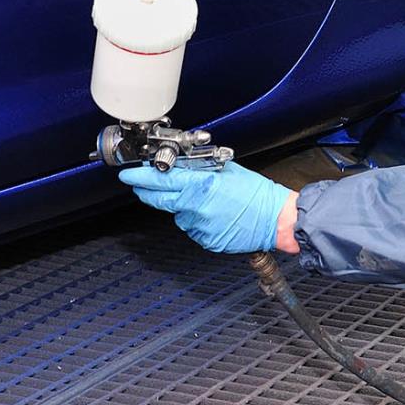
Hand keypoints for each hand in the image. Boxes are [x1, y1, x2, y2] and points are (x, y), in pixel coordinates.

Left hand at [119, 161, 293, 254]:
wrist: (274, 219)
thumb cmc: (256, 194)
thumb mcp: (226, 170)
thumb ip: (199, 169)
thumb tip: (179, 165)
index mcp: (200, 185)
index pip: (161, 179)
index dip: (141, 177)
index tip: (129, 175)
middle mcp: (195, 206)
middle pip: (160, 200)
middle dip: (148, 192)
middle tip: (141, 186)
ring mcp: (199, 226)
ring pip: (179, 214)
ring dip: (183, 207)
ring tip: (207, 201)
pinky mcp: (205, 240)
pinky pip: (192, 227)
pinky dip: (198, 220)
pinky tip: (214, 215)